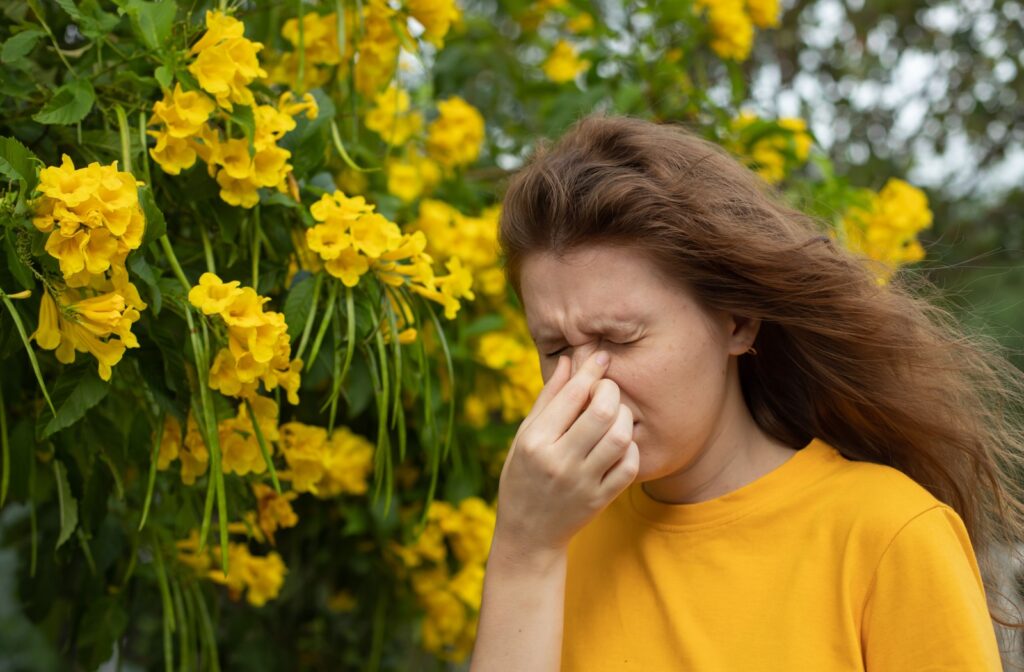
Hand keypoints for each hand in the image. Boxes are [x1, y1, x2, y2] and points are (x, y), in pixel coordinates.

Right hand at [493, 350, 639, 560]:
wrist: (528, 533)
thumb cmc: (523, 476)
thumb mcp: (525, 436)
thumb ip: (549, 398)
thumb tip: (569, 360)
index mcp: (535, 441)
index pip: (571, 395)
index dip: (590, 370)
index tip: (601, 356)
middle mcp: (559, 461)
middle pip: (602, 412)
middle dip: (611, 391)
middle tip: (607, 389)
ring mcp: (583, 483)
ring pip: (621, 436)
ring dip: (624, 417)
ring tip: (614, 414)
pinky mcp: (601, 499)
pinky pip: (630, 465)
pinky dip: (630, 447)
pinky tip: (619, 442)